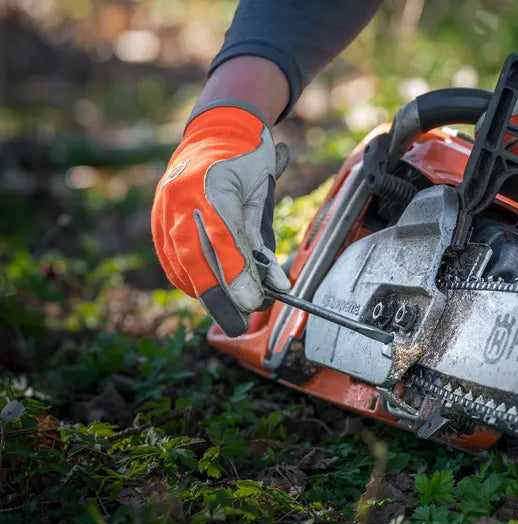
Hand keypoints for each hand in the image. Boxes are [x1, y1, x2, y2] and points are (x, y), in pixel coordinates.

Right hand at [151, 102, 291, 336]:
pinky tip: (203, 292)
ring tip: (228, 312)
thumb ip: (261, 236)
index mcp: (213, 182)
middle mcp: (183, 195)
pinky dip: (187, 277)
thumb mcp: (262, 190)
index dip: (238, 273)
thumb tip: (276, 285)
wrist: (218, 126)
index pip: (224, 237)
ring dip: (204, 291)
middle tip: (239, 321)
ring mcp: (166, 205)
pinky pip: (170, 255)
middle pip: (197, 256)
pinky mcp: (159, 214)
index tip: (253, 300)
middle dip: (219, 295)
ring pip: (181, 260)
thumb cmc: (248, 156)